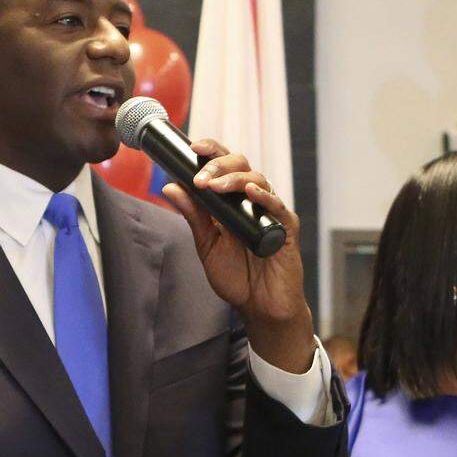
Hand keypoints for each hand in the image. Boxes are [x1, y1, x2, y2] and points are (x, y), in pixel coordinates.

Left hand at [161, 141, 313, 373]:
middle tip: (201, 178)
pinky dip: (263, 197)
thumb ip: (193, 216)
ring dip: (234, 180)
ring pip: (257, 180)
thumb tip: (171, 186)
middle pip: (241, 165)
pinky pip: (276, 206)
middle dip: (218, 165)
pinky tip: (249, 193)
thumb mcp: (207, 245)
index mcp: (233, 201)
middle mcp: (252, 201)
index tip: (193, 148)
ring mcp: (270, 212)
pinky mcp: (286, 228)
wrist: (259, 308)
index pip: (224, 166)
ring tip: (214, 187)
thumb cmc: (237, 278)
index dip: (212, 151)